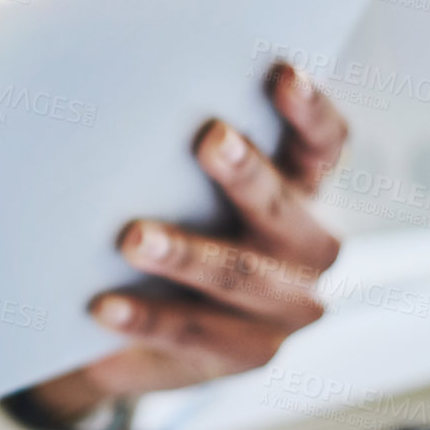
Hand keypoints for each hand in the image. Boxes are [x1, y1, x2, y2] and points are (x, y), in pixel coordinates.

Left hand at [23, 62, 347, 425]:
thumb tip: (127, 90)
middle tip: (207, 139)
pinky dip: (146, 318)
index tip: (281, 73)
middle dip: (246, 174)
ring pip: (240, 274)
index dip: (309, 111)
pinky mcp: (247, 356)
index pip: (325, 145)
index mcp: (307, 190)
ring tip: (133, 237)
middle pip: (284, 207)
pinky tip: (103, 306)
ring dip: (186, 254)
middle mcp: (311, 248)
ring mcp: (285, 309)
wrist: (148, 334)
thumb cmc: (174, 226)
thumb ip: (183, 150)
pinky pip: (193, 334)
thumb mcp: (189, 187)